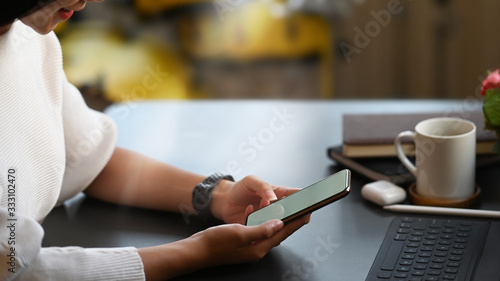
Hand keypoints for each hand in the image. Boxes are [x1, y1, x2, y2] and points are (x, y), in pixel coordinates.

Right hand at [191, 216, 309, 267]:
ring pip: (268, 230)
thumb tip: (279, 223)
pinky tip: (252, 209)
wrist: (196, 250)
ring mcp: (249, 246)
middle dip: (290, 220)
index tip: (307, 213)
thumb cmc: (215, 243)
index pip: (283, 233)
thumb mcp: (239, 233)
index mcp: (259, 248)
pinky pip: (256, 228)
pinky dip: (258, 218)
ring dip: (275, 218)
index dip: (295, 222)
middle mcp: (256, 249)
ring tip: (284, 207)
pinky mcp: (242, 241)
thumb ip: (261, 229)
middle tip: (302, 209)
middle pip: (279, 233)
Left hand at [210, 175, 299, 223]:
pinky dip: (259, 225)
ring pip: (280, 226)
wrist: (224, 201)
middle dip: (293, 215)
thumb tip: (273, 197)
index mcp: (278, 193)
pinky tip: (250, 211)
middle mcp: (276, 208)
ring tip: (262, 206)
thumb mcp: (251, 181)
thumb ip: (263, 187)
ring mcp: (269, 219)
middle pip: (292, 214)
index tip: (309, 204)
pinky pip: (265, 232)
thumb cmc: (240, 189)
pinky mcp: (260, 229)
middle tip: (289, 212)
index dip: (305, 200)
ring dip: (273, 219)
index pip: (296, 196)